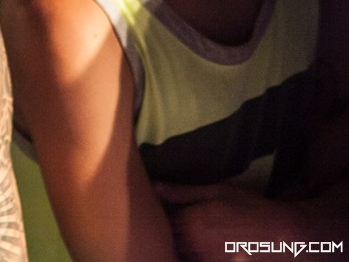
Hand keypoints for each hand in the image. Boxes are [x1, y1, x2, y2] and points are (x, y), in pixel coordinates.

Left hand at [155, 182, 299, 261]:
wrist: (285, 235)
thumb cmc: (250, 209)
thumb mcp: (216, 192)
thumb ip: (182, 192)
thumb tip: (154, 186)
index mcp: (188, 222)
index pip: (161, 223)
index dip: (165, 219)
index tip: (171, 216)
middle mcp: (192, 245)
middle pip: (170, 243)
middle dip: (174, 236)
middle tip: (188, 230)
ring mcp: (204, 260)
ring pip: (182, 255)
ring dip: (185, 249)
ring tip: (203, 240)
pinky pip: (196, 261)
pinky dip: (198, 256)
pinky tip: (210, 250)